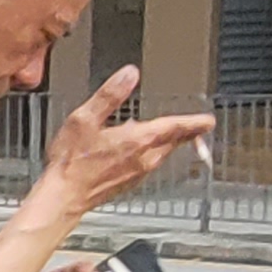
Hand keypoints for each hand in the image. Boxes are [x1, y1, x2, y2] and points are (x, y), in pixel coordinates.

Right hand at [32, 68, 211, 223]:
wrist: (63, 197)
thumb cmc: (72, 162)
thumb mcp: (85, 119)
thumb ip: (109, 95)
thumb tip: (129, 74)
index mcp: (137, 140)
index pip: (174, 128)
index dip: (193, 122)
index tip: (208, 120)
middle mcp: (142, 159)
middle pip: (172, 142)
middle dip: (185, 133)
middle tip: (196, 127)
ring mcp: (136, 174)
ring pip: (161, 154)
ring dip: (167, 143)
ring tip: (168, 134)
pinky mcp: (128, 184)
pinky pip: (147, 165)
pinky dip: (150, 155)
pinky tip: (137, 151)